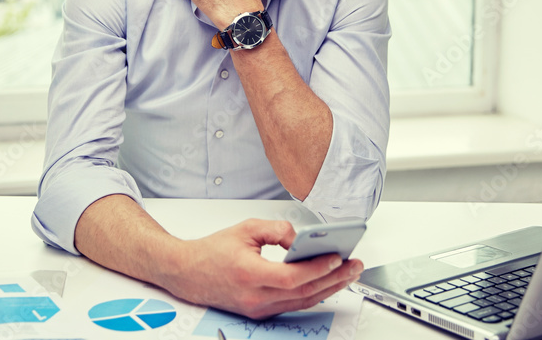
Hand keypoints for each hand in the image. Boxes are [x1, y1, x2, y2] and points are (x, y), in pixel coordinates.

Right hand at [159, 218, 362, 318]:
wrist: (188, 273)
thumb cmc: (212, 251)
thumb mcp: (245, 229)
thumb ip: (276, 230)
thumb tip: (300, 238)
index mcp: (249, 274)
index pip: (292, 277)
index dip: (318, 268)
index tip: (337, 257)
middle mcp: (255, 297)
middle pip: (304, 293)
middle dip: (334, 279)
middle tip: (354, 266)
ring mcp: (258, 309)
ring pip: (302, 302)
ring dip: (328, 288)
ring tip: (347, 274)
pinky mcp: (260, 312)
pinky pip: (293, 304)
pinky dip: (312, 294)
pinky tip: (326, 282)